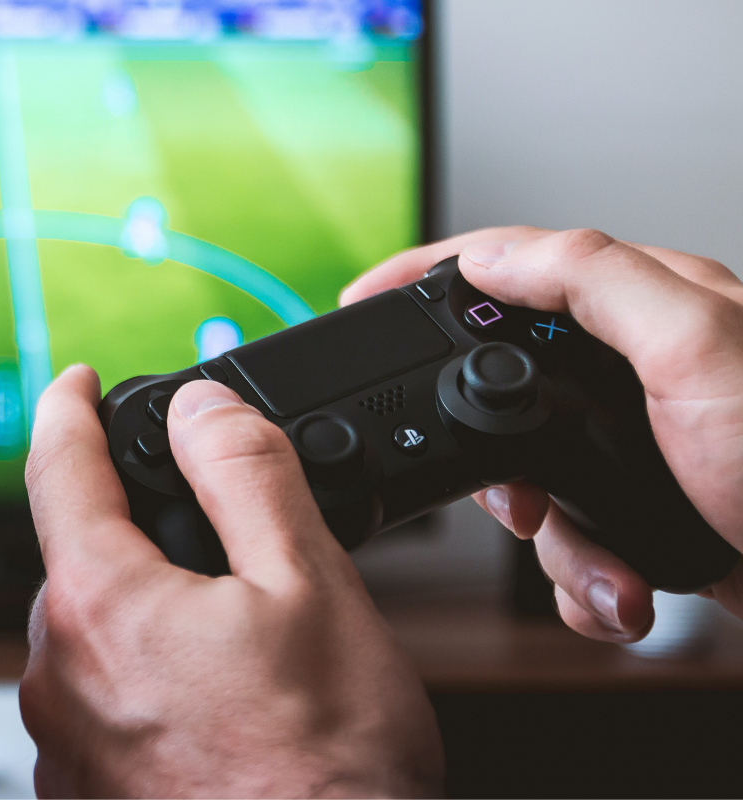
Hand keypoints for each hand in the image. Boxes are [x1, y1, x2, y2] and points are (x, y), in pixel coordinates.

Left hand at [19, 367, 442, 797]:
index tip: (78, 381)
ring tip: (232, 648)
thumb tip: (201, 409)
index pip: (59, 466)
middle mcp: (54, 670)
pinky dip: (138, 684)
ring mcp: (59, 740)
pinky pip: (94, 704)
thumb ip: (248, 476)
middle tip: (216, 547)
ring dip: (141, 615)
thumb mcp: (311, 588)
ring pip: (89, 634)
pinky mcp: (77, 790)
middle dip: (132, 532)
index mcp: (99, 601)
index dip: (71, 407)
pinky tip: (205, 709)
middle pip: (78, 557)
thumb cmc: (324, 771)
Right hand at [344, 228, 742, 641]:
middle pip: (500, 383)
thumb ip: (592, 281)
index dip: (427, 276)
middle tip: (511, 494)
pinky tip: (625, 588)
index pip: (510, 264)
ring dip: (556, 544)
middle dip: (492, 457)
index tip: (359, 301)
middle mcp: (639, 370)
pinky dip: (584, 581)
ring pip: (529, 483)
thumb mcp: (697, 350)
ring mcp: (641, 448)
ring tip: (603, 563)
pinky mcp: (646, 515)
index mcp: (648, 306)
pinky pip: (570, 544)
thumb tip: (488, 255)